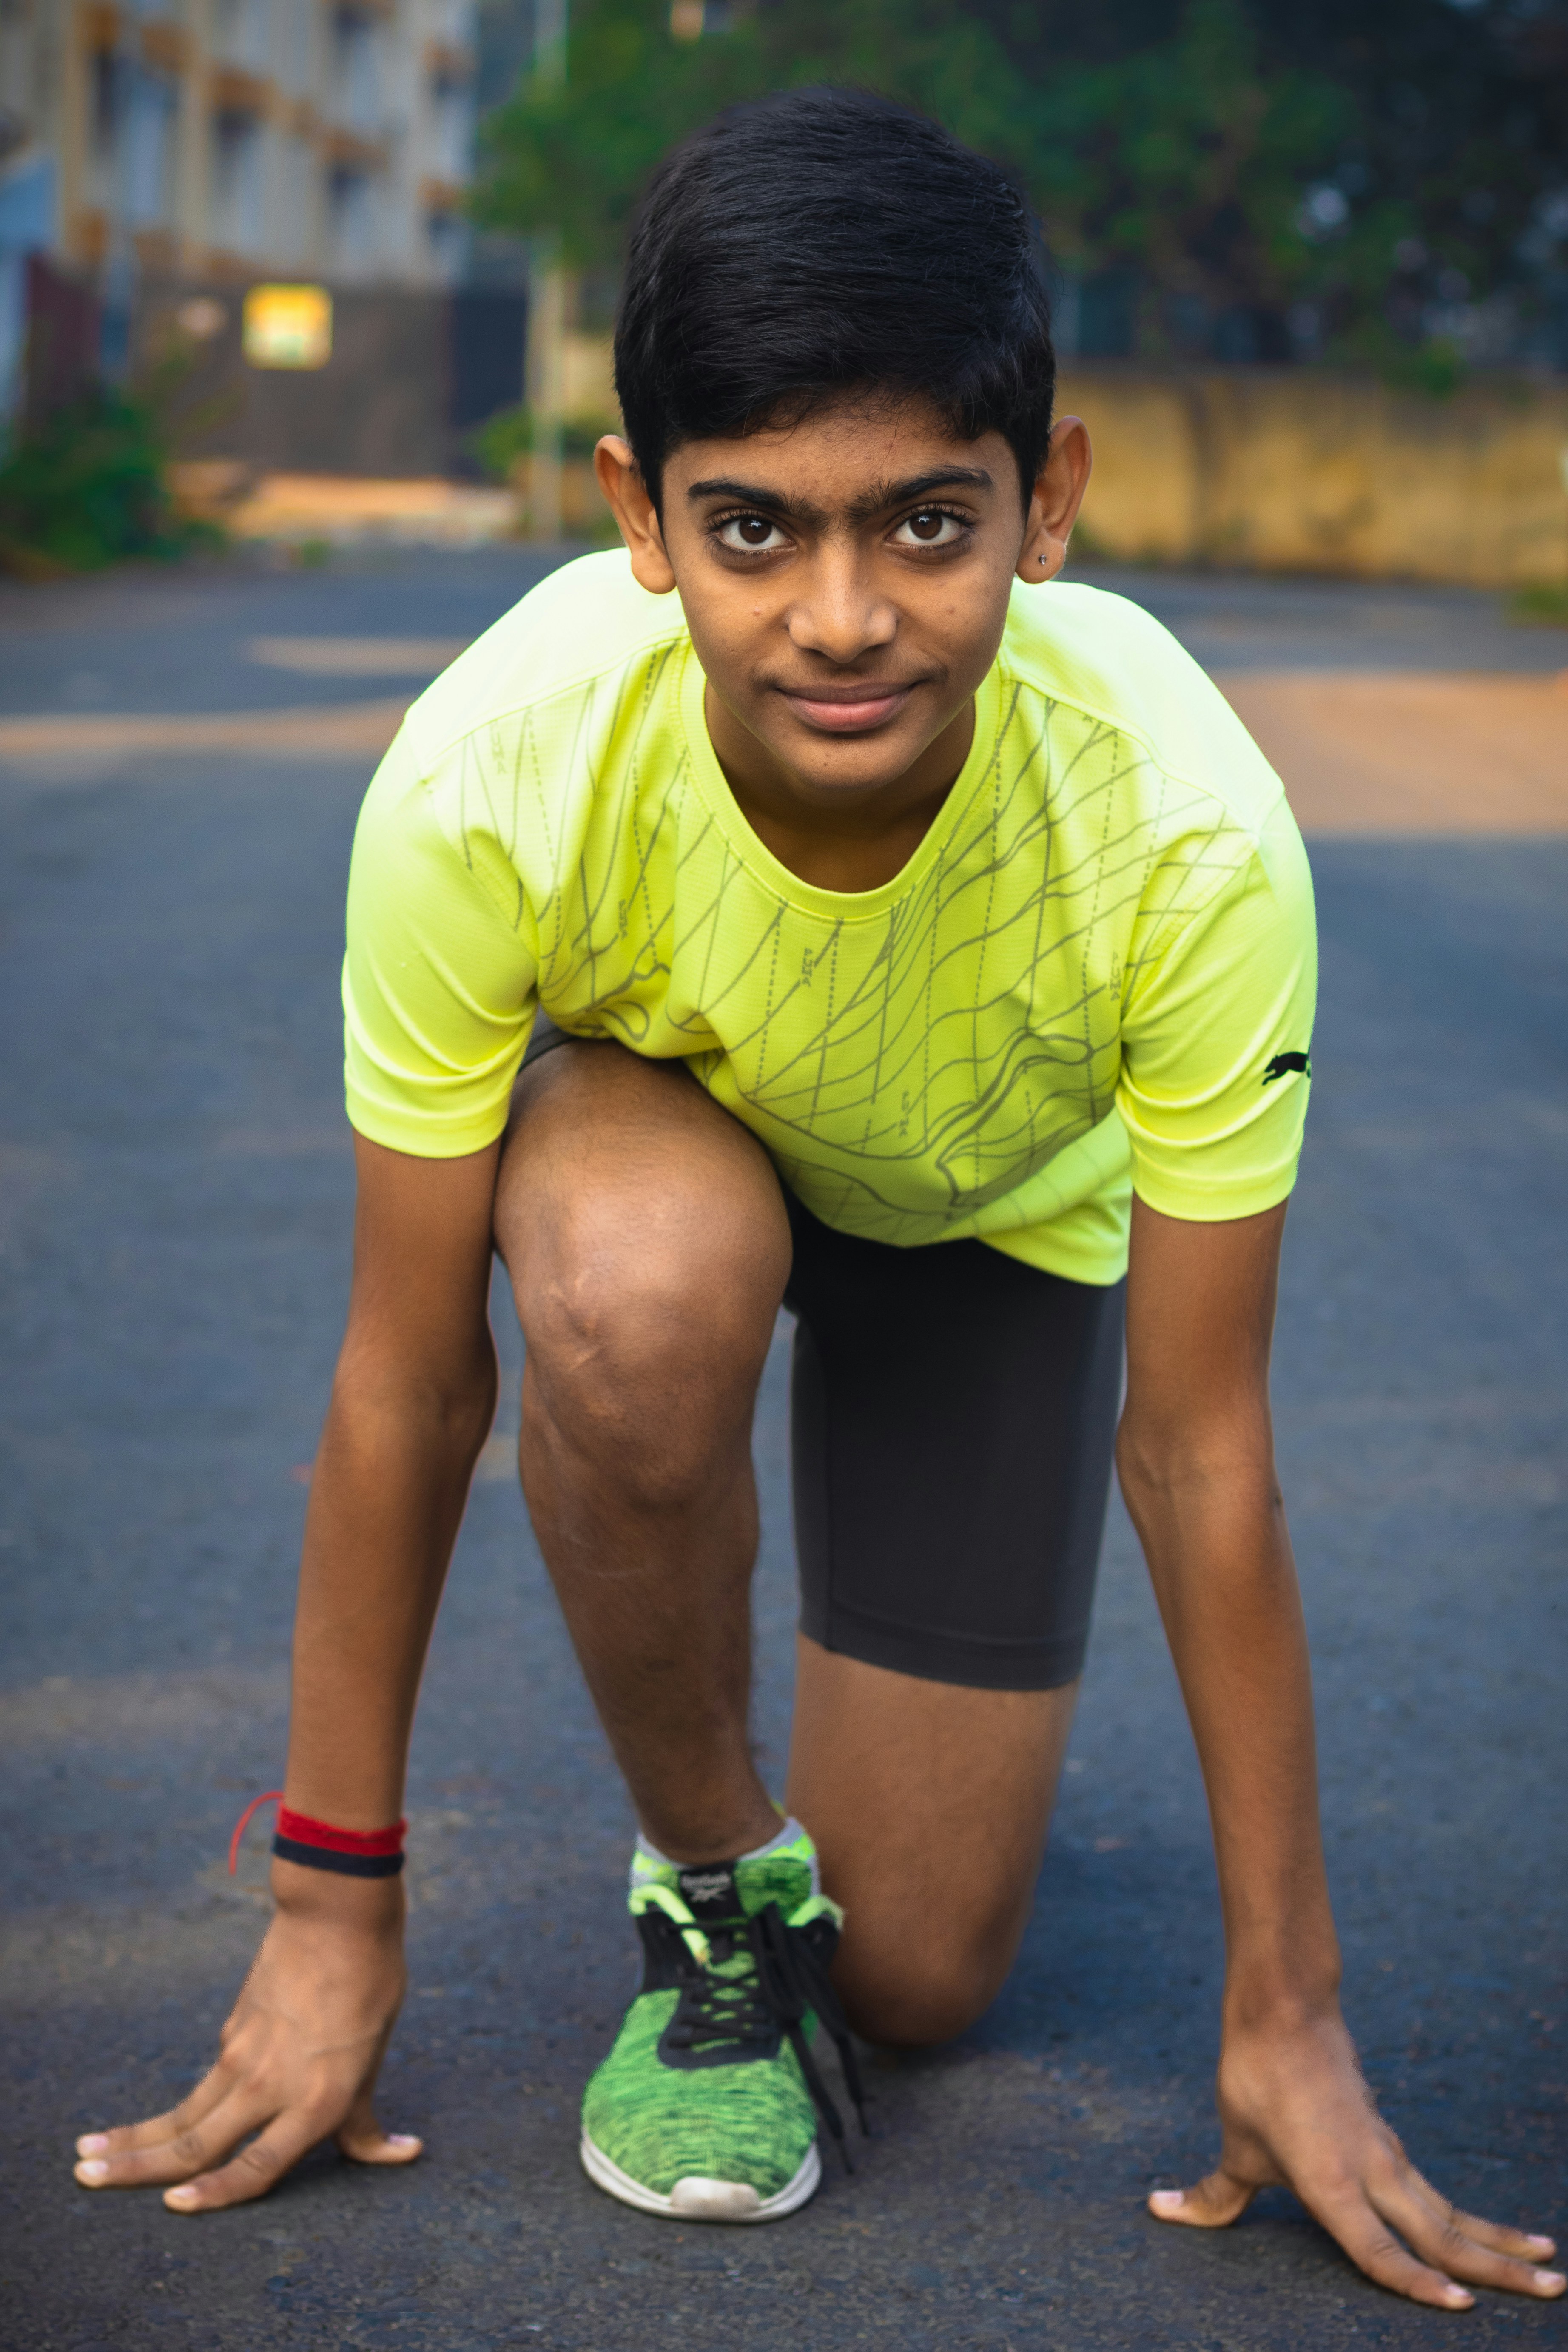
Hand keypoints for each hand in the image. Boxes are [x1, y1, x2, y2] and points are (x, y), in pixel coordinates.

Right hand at [71, 1863, 419, 2211]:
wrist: (338, 1914)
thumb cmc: (371, 1985)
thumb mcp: (374, 2058)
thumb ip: (363, 2117)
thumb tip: (402, 2152)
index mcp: (317, 2101)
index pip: (256, 2168)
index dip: (215, 2194)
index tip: (172, 2207)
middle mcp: (271, 2085)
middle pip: (193, 2142)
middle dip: (134, 2168)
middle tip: (85, 2178)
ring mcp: (244, 2055)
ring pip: (183, 2112)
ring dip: (133, 2137)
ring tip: (87, 2154)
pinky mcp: (233, 2029)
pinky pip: (208, 2081)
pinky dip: (180, 2107)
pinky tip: (163, 2122)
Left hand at [1149, 2003, 1563, 2307]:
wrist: (1284, 2011)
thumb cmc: (1255, 2080)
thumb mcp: (1234, 2144)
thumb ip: (1211, 2194)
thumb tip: (1159, 2209)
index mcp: (1331, 2183)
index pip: (1379, 2249)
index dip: (1415, 2282)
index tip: (1461, 2307)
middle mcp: (1371, 2172)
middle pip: (1443, 2232)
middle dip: (1499, 2268)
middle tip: (1555, 2288)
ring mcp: (1387, 2156)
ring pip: (1450, 2211)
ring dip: (1499, 2243)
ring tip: (1551, 2265)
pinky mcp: (1390, 2143)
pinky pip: (1436, 2193)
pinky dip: (1471, 2219)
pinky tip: (1496, 2236)